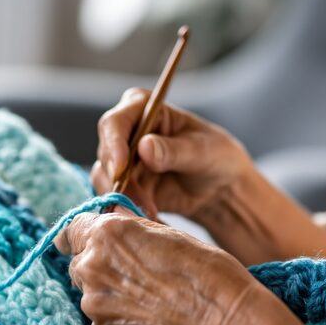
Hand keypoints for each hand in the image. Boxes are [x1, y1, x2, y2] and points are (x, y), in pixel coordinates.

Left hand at [53, 211, 312, 324]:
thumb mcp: (167, 234)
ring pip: (91, 294)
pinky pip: (102, 322)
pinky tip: (149, 319)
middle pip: (80, 263)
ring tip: (150, 299)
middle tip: (136, 274)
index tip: (97, 244)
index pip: (71, 230)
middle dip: (100, 265)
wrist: (227, 322)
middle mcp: (92, 268)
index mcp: (107, 235)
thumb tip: (112, 222)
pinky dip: (119, 319)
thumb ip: (130, 228)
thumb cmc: (207, 273)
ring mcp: (96, 307)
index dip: (85, 236)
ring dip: (111, 293)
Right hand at [94, 88, 254, 219]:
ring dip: (124, 199)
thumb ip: (174, 150)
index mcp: (143, 107)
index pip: (115, 122)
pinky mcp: (124, 185)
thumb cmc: (217, 157)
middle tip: (140, 203)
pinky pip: (114, 198)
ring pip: (105, 179)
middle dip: (118, 181)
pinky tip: (149, 217)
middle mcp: (126, 131)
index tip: (120, 170)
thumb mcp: (203, 151)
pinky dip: (128, 209)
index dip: (113, 145)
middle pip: (105, 154)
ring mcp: (122, 159)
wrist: (220, 188)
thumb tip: (144, 147)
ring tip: (151, 213)